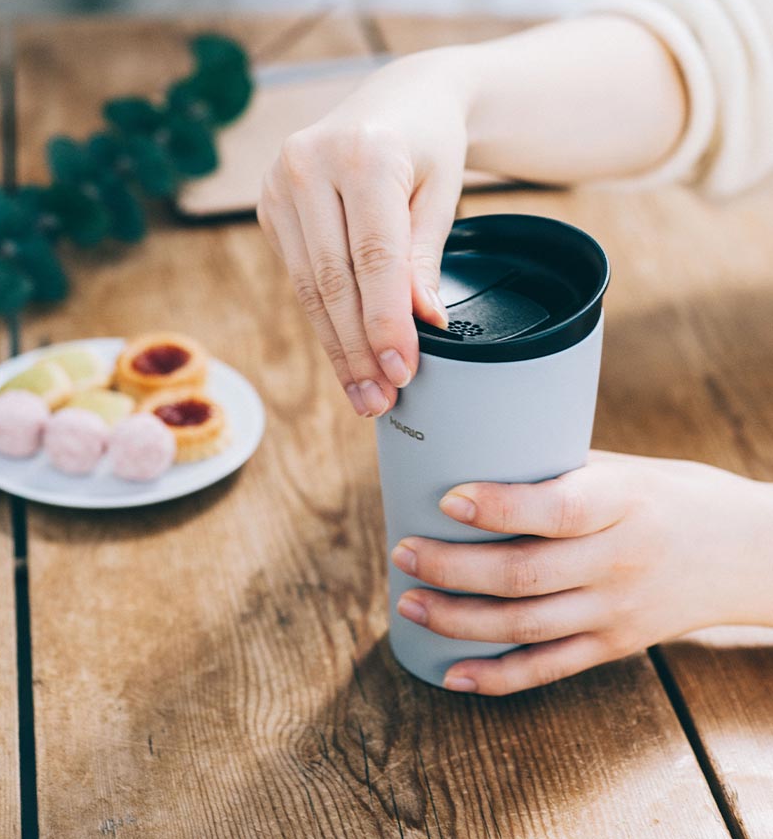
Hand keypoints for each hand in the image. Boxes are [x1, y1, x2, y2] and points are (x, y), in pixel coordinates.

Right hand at [257, 50, 469, 416]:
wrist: (400, 98)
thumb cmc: (430, 143)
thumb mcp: (442, 194)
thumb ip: (425, 259)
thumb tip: (422, 325)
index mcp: (363, 152)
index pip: (374, 257)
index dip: (386, 322)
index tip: (403, 370)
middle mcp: (308, 163)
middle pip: (334, 280)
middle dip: (358, 347)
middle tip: (381, 398)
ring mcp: (279, 184)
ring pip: (310, 287)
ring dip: (337, 347)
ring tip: (364, 392)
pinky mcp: (270, 205)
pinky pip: (300, 276)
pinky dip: (324, 320)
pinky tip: (344, 355)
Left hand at [390, 450, 772, 695]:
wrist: (748, 551)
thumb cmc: (672, 495)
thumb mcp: (623, 469)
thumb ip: (557, 472)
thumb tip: (475, 462)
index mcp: (622, 502)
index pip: (557, 510)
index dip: (499, 508)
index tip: (446, 501)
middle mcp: (620, 560)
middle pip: (526, 574)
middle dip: (453, 569)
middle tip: (402, 553)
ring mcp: (617, 610)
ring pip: (527, 625)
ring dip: (458, 620)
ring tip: (409, 603)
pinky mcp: (615, 646)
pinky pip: (550, 668)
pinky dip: (497, 677)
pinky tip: (452, 674)